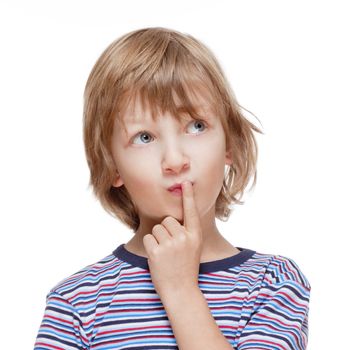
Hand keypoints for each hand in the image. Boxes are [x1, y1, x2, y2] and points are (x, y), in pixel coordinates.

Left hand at [143, 181, 202, 298]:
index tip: (185, 182)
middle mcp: (184, 238)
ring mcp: (171, 245)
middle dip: (165, 230)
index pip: (191, 212)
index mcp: (195, 235)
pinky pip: (148, 238)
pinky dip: (150, 246)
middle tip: (170, 247)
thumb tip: (172, 218)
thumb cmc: (186, 267)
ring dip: (157, 239)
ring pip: (156, 228)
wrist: (181, 290)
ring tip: (165, 253)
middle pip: (167, 220)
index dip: (188, 196)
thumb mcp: (193, 248)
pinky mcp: (157, 252)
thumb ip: (187, 232)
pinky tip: (157, 258)